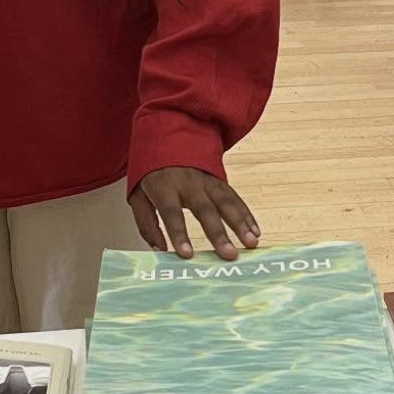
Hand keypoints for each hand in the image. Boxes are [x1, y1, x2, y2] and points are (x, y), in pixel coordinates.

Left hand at [130, 168, 260, 261]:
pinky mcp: (218, 181)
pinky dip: (246, 214)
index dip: (179, 234)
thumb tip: (160, 250)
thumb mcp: (138, 196)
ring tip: (251, 243)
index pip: (171, 212)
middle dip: (218, 233)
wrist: (167, 138)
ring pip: (226, 202)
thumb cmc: (152, 175)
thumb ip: (147, 225)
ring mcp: (207, 180)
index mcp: (164, 187)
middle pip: (205, 210)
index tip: (187, 255)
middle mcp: (188, 183)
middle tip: (229, 254)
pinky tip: (255, 231)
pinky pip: (234, 198)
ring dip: (240, 223)